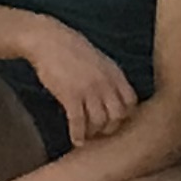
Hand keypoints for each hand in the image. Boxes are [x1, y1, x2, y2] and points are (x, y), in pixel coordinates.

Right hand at [22, 19, 138, 140]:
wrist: (49, 41)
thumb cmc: (72, 50)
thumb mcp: (99, 60)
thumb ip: (109, 77)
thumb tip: (115, 95)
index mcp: (114, 73)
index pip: (131, 101)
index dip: (126, 114)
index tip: (116, 120)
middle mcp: (105, 83)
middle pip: (118, 115)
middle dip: (111, 127)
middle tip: (101, 131)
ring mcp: (89, 90)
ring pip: (100, 122)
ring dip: (94, 133)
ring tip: (87, 136)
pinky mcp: (71, 96)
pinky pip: (78, 122)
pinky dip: (78, 135)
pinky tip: (76, 140)